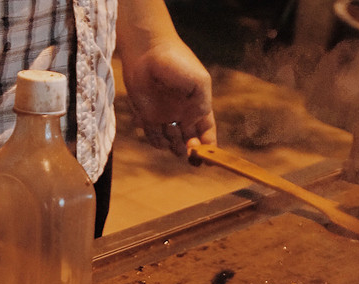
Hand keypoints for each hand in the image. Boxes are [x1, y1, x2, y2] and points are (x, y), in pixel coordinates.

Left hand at [122, 38, 216, 156]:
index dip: (210, 146)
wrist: (147, 51)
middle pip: (190, 141)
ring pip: (172, 142)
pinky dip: (158, 142)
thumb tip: (191, 125)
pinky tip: (160, 136)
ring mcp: (165, 116)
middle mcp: (182, 113)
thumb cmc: (177, 62)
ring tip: (174, 137)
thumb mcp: (199, 82)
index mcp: (198, 105)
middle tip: (190, 150)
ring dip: (175, 146)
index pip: (207, 131)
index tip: (211, 158)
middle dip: (192, 150)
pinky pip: (154, 136)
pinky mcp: (147, 116)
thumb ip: (201, 106)